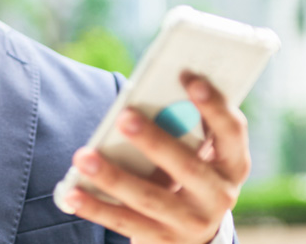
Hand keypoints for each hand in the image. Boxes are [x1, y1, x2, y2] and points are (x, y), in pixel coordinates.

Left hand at [66, 73, 248, 243]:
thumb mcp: (199, 155)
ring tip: (83, 156)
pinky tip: (72, 192)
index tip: (189, 77)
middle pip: (187, 166)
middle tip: (124, 117)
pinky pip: (124, 222)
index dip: (214, 105)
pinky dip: (95, 206)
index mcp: (233, 164)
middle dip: (154, 140)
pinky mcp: (162, 240)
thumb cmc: (189, 175)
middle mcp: (219, 195)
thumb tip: (139, 102)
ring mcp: (191, 222)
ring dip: (113, 176)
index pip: (231, 131)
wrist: (193, 238)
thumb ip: (182, 130)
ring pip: (149, 197)